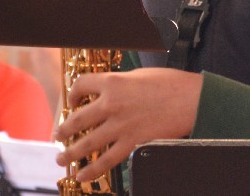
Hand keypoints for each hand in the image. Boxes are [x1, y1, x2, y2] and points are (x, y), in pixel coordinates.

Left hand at [54, 67, 202, 182]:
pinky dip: (91, 170)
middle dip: (64, 130)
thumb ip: (119, 84)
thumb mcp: (138, 75)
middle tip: (59, 136)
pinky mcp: (132, 143)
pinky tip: (82, 174)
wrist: (191, 99)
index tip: (73, 102)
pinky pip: (106, 160)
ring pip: (86, 143)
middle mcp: (111, 104)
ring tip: (62, 157)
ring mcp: (120, 126)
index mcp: (112, 82)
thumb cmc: (170, 83)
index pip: (80, 86)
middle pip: (77, 119)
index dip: (72, 94)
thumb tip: (107, 92)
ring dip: (71, 153)